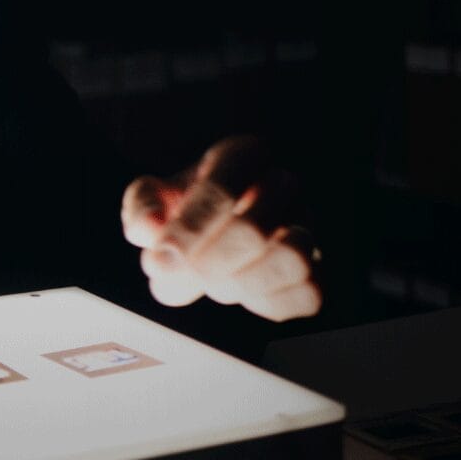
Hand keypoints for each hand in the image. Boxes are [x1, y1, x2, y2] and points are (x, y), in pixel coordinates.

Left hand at [119, 137, 321, 322]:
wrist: (213, 230)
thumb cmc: (183, 210)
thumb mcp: (154, 199)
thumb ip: (143, 208)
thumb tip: (150, 226)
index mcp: (241, 156)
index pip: (223, 188)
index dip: (188, 230)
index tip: (159, 260)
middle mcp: (282, 184)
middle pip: (253, 229)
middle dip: (207, 264)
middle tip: (181, 276)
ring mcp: (306, 225)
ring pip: (292, 258)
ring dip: (241, 283)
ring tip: (212, 285)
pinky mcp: (317, 266)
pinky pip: (307, 293)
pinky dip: (267, 303)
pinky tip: (241, 294)